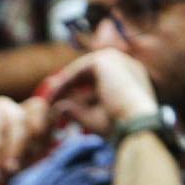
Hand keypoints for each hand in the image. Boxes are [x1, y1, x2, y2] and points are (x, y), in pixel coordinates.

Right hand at [0, 95, 56, 184]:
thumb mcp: (18, 163)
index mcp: (22, 116)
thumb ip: (39, 144)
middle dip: (13, 148)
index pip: (38, 108)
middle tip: (8, 171)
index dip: (40, 122)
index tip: (36, 146)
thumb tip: (60, 118)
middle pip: (16, 119)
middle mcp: (5, 106)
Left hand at [41, 49, 159, 138]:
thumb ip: (77, 111)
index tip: (61, 102)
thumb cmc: (119, 126)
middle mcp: (126, 64)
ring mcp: (117, 58)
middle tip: (51, 98)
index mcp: (131, 77)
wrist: (135, 123)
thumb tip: (58, 108)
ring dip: (65, 84)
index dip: (78, 89)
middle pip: (88, 72)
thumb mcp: (95, 118)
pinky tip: (54, 95)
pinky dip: (65, 82)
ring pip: (82, 70)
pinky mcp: (105, 59)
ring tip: (49, 99)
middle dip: (68, 85)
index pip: (99, 78)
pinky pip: (78, 70)